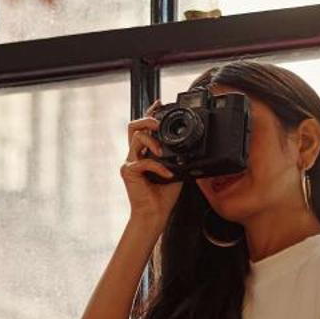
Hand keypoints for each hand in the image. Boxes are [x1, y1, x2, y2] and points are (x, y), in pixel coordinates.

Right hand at [121, 104, 182, 229]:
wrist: (154, 214)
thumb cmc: (163, 196)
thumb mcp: (176, 171)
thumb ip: (177, 158)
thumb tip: (190, 148)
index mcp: (144, 153)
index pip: (143, 128)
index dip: (149, 113)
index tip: (159, 104)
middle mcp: (134, 155)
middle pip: (133, 126)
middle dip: (147, 120)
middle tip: (159, 124)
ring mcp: (130, 163)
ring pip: (137, 138)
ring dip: (152, 142)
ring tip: (162, 152)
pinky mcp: (129, 172)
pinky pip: (143, 162)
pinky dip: (158, 167)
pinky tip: (167, 174)